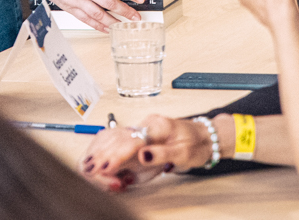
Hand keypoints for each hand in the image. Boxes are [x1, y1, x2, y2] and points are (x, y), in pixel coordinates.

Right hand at [80, 115, 211, 190]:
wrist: (203, 136)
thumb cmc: (195, 144)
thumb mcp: (183, 153)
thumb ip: (162, 154)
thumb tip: (142, 155)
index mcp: (157, 126)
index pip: (131, 140)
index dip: (116, 155)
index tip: (105, 168)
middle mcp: (145, 123)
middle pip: (116, 138)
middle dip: (104, 157)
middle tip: (99, 175)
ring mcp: (140, 127)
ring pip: (111, 137)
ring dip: (100, 154)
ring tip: (94, 170)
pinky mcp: (137, 134)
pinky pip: (114, 140)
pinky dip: (103, 150)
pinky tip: (96, 160)